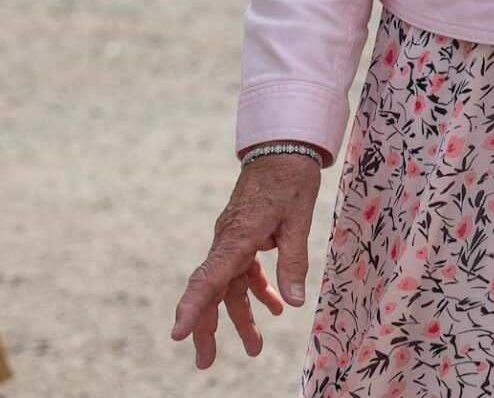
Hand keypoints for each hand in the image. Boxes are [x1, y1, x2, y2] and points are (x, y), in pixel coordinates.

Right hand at [171, 153, 322, 369]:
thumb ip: (293, 261)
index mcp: (237, 237)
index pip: (209, 277)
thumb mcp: (299, 219)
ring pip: (229, 287)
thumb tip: (293, 303)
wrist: (283, 147)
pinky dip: (258, 290)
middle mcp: (228, 241)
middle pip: (211, 291)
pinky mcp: (243, 238)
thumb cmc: (291, 179)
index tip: (177, 334)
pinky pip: (244, 272)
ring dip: (240, 316)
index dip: (192, 307)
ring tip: (254, 349)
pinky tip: (274, 308)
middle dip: (207, 328)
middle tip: (205, 363)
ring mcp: (232, 241)